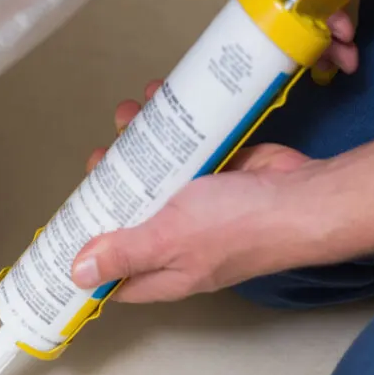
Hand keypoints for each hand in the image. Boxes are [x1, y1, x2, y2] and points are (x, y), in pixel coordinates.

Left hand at [73, 81, 316, 303]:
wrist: (305, 196)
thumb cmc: (237, 225)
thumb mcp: (169, 239)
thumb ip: (123, 253)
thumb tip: (76, 274)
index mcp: (164, 271)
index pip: (116, 274)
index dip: (89, 255)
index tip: (67, 226)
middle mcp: (179, 244)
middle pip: (132, 216)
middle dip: (112, 183)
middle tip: (99, 156)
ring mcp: (200, 208)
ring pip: (157, 177)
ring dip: (138, 145)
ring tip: (128, 116)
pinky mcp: (217, 174)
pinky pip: (185, 152)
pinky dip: (172, 128)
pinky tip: (159, 100)